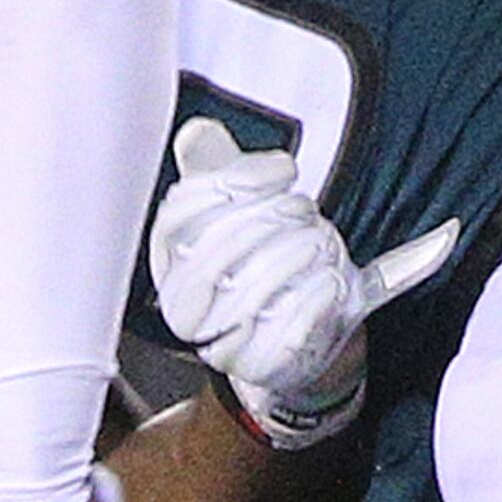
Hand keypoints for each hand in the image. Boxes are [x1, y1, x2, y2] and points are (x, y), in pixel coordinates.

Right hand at [146, 120, 456, 448]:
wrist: (298, 334)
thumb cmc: (264, 259)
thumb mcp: (241, 207)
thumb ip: (216, 164)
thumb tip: (197, 132)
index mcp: (168, 259)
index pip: (181, 214)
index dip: (237, 181)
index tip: (285, 169)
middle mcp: (183, 306)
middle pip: (219, 248)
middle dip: (277, 217)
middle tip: (307, 211)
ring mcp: (221, 342)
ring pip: (256, 288)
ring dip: (304, 253)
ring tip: (324, 244)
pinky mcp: (263, 369)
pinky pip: (289, 330)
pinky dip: (319, 297)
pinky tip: (333, 280)